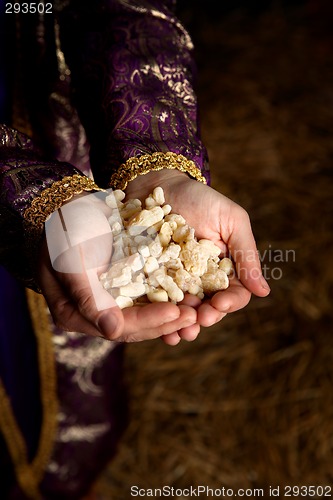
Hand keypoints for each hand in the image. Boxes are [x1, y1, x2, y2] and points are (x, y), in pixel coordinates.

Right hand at [38, 192, 196, 344]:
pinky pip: (146, 296)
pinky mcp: (122, 286)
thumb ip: (88, 297)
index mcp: (74, 313)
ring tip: (197, 309)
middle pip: (134, 326)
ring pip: (143, 314)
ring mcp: (109, 300)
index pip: (117, 327)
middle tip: (195, 316)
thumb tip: (112, 331)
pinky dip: (166, 296)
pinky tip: (188, 294)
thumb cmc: (65, 230)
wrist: (67, 206)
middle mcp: (93, 312)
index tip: (175, 313)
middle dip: (165, 322)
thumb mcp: (70, 260)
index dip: (148, 322)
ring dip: (170, 314)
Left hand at [125, 169, 269, 331]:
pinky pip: (157, 303)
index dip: (230, 303)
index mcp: (224, 268)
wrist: (158, 185)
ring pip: (183, 311)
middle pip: (208, 308)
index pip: (233, 293)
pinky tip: (158, 325)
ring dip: (182, 325)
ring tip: (179, 333)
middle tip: (199, 322)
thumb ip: (246, 253)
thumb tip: (264, 292)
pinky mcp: (152, 280)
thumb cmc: (200, 199)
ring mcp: (176, 281)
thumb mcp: (231, 220)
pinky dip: (158, 316)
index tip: (221, 305)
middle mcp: (201, 279)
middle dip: (205, 318)